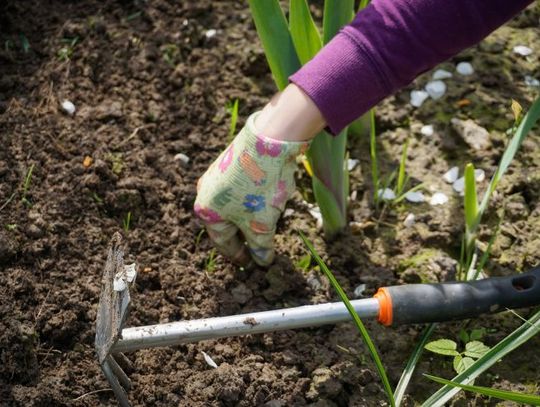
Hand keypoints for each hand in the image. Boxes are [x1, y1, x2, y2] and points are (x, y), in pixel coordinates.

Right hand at [194, 112, 308, 265]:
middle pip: (227, 223)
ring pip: (234, 206)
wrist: (269, 141)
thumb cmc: (260, 188)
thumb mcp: (262, 225)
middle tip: (258, 248)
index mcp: (207, 212)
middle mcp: (206, 193)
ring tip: (267, 225)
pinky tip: (267, 201)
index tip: (251, 264)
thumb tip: (262, 261)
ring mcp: (217, 176)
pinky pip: (240, 190)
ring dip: (249, 218)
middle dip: (244, 236)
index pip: (223, 242)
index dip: (239, 255)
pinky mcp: (231, 163)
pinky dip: (252, 201)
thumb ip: (260, 247)